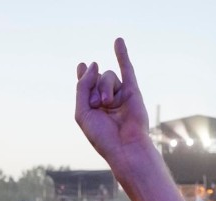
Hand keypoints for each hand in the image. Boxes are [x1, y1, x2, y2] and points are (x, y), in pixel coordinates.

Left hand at [74, 38, 151, 165]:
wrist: (125, 146)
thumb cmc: (103, 136)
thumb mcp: (82, 112)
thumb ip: (82, 87)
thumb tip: (93, 63)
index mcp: (94, 106)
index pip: (86, 85)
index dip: (84, 76)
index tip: (82, 66)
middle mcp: (107, 99)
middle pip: (96, 79)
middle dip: (93, 89)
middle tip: (97, 106)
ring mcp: (120, 94)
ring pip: (108, 76)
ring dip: (104, 87)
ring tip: (107, 104)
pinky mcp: (133, 91)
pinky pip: (127, 68)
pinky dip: (122, 54)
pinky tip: (118, 41)